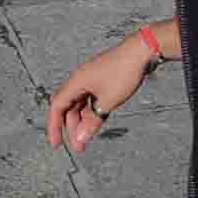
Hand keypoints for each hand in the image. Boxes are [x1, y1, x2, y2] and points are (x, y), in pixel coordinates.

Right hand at [45, 27, 166, 152]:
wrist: (142, 51)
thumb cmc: (124, 71)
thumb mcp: (108, 101)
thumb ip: (93, 121)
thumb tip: (81, 137)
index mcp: (77, 82)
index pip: (57, 107)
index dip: (54, 126)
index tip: (57, 143)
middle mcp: (81, 80)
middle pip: (69, 108)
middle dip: (72, 128)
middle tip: (80, 146)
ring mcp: (91, 79)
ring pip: (81, 105)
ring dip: (83, 122)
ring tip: (89, 137)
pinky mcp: (102, 79)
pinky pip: (91, 99)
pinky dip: (92, 112)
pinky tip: (97, 121)